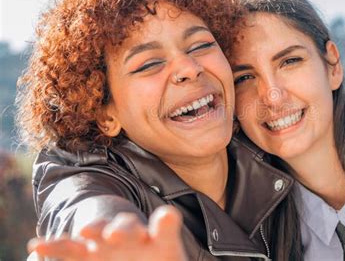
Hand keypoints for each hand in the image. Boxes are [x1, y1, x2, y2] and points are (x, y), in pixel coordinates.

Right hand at [28, 205, 187, 260]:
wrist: (135, 260)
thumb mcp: (166, 255)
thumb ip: (164, 237)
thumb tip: (178, 245)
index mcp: (160, 242)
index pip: (165, 228)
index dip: (164, 223)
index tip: (167, 217)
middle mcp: (134, 237)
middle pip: (129, 228)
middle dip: (123, 228)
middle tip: (116, 234)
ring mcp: (109, 242)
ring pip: (100, 232)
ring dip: (94, 230)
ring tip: (85, 231)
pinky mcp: (87, 253)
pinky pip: (70, 249)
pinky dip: (55, 247)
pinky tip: (37, 246)